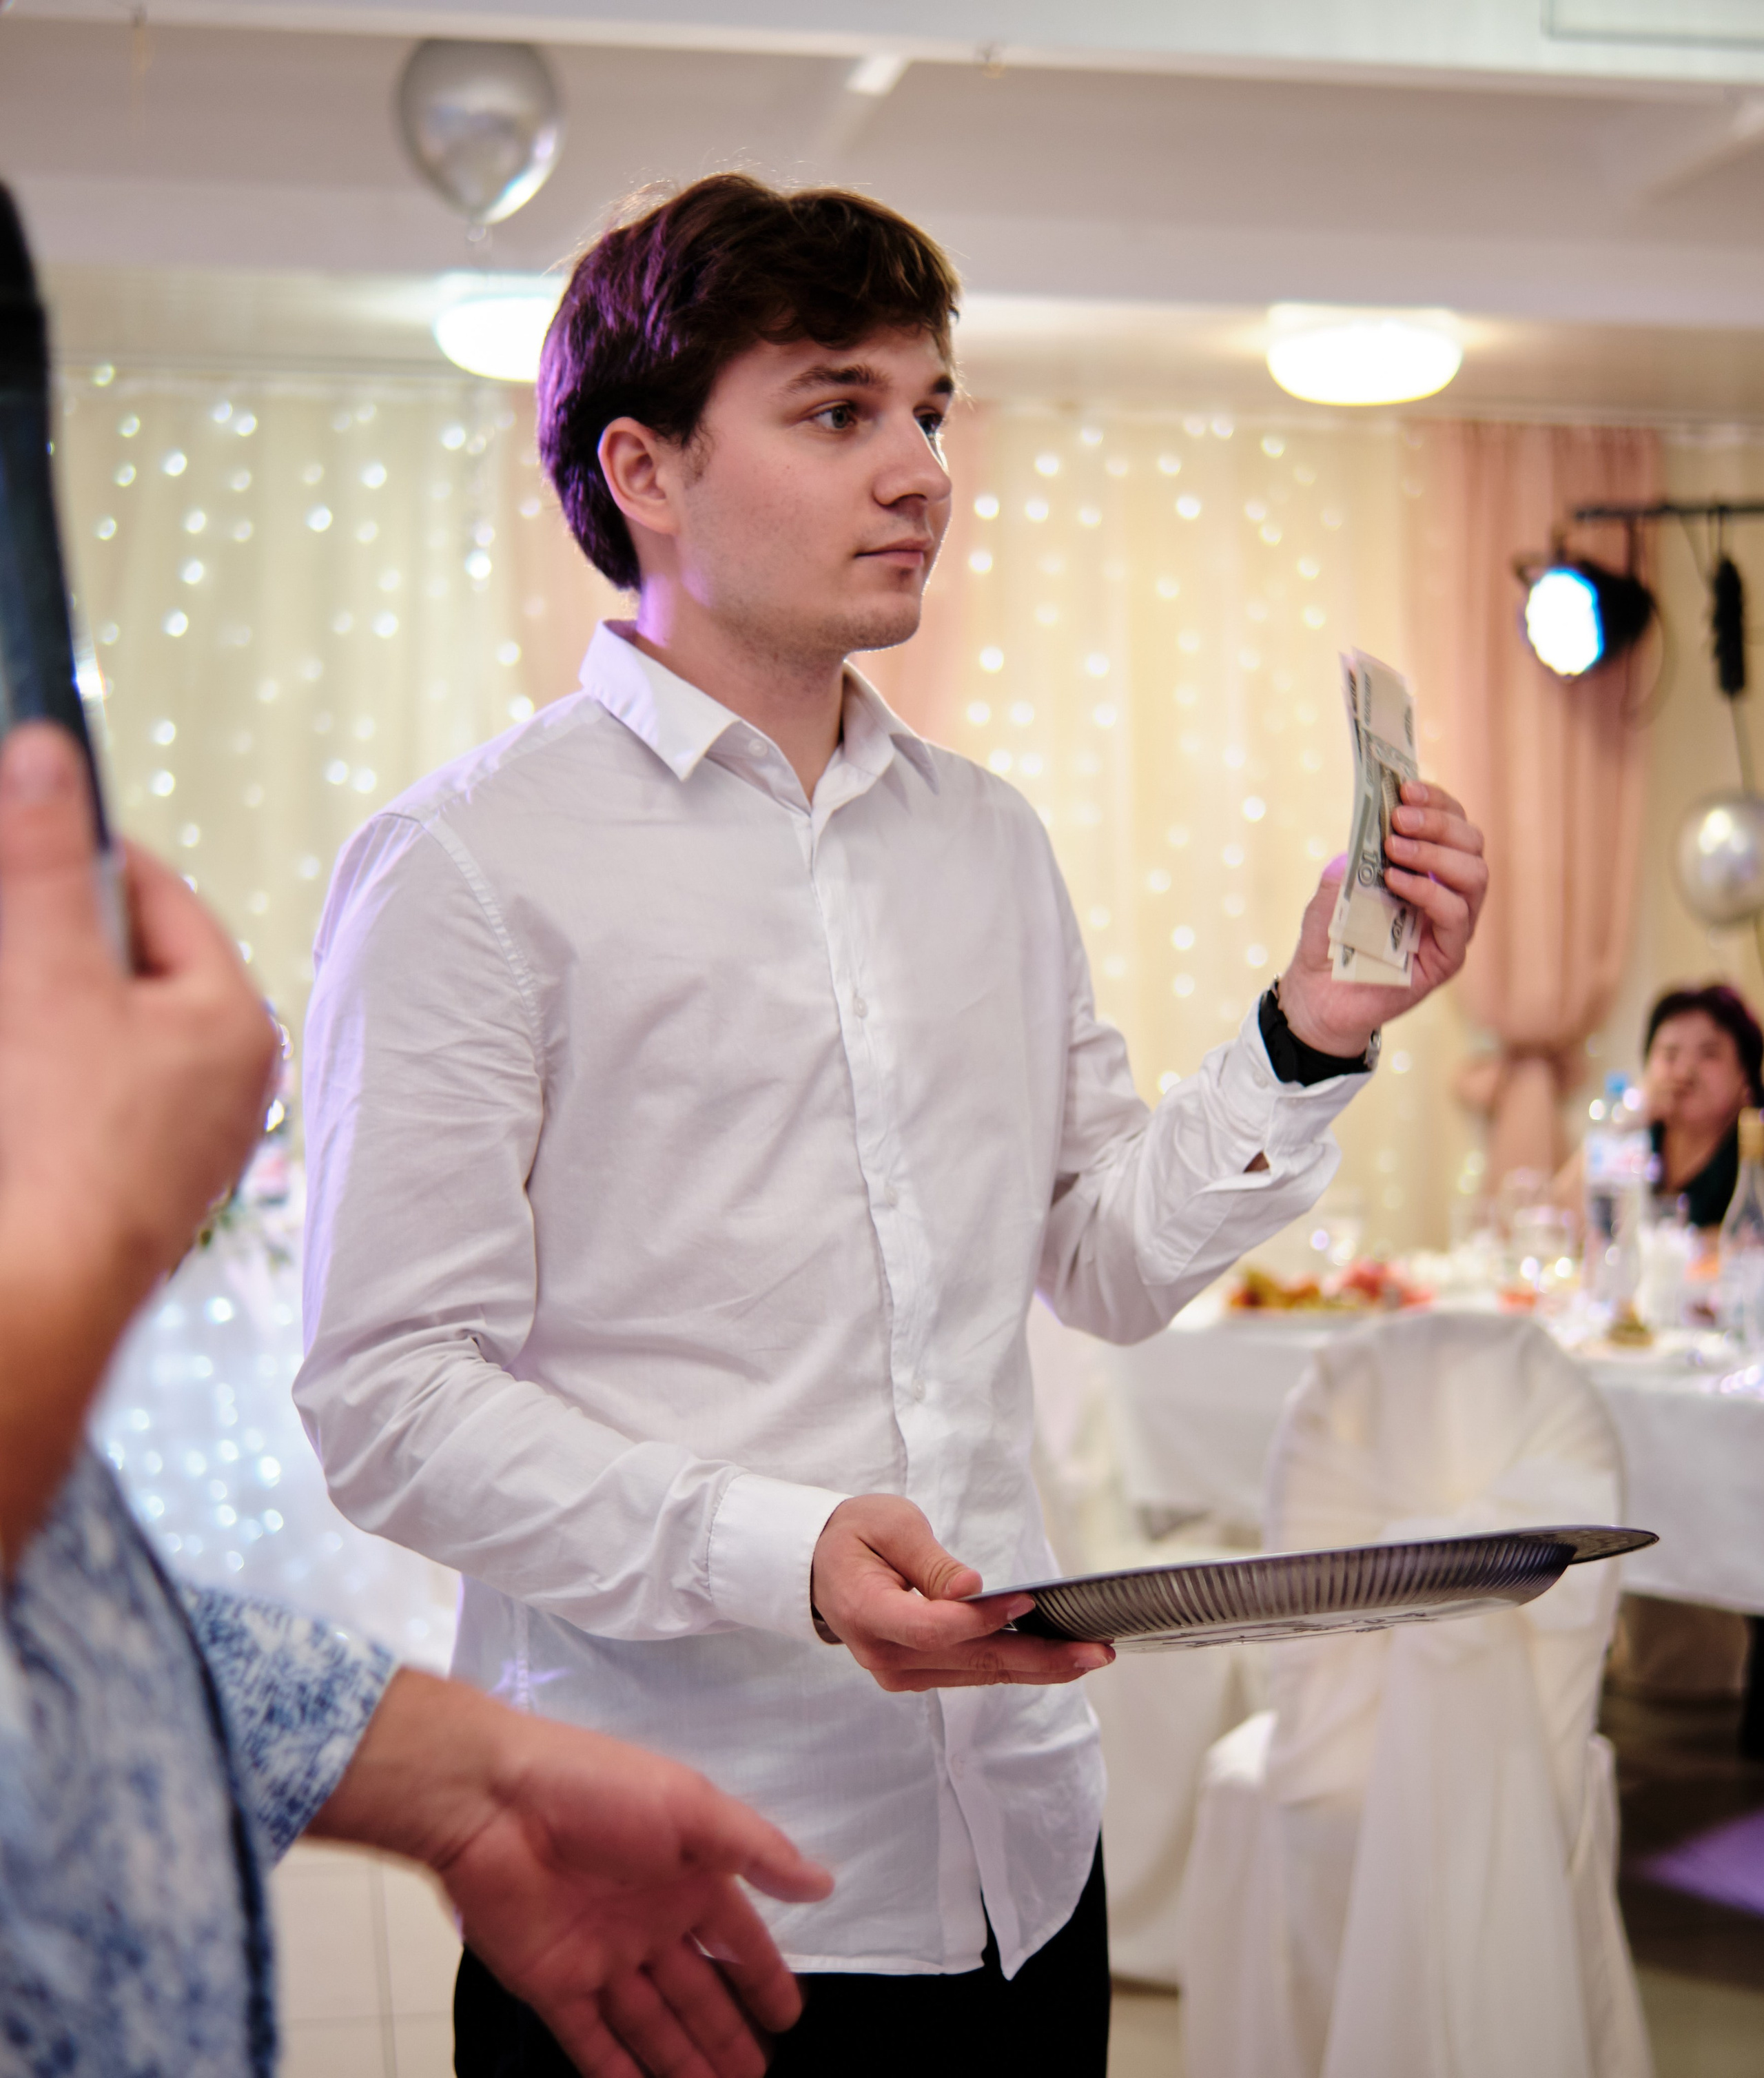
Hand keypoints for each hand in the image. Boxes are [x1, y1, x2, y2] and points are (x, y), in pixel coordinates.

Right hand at [0, 723, 276, 1558]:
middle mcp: (230, 1077)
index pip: (164, 897)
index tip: (28, 828)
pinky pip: (96, 1091)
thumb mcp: (50, 974)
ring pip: (110, 1028)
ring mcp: (188, 1133)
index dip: (86, 856)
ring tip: (20, 1001)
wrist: (49, 1283)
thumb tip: (48, 756)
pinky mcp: (140, 1177)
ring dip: (53, 1000)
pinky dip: (51, 1065)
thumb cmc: (70, 1143)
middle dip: (62, 937)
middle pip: (134, 963)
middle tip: (12, 925)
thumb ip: (44, 861)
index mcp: (236, 1020)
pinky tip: (23, 1074)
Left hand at [312, 1672, 831, 2077]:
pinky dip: (617, 2075)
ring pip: (651, 2025)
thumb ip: (757, 1851)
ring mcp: (600, 1954)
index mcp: (684, 1872)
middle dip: (727, 2034)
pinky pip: (591, 2043)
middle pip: (697, 1990)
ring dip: (683, 2063)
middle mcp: (647, 1918)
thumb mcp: (693, 1807)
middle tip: (758, 2077)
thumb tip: (821, 1882)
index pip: (736, 1936)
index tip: (789, 2016)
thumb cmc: (599, 1790)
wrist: (494, 1801)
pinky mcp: (553, 1983)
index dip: (762, 1976)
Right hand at [810, 1493, 1112, 1692]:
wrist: (822, 1565)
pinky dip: (1015, 1663)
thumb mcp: (888, 1525)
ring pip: (979, 1673)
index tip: (1030, 1597)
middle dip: (1038, 1657)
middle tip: (1095, 1651)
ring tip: (1091, 1655)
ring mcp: (901, 1673)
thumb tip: (971, 1589)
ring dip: (1038, 1665)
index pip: (934, 1627)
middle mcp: (885, 1656)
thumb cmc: (856, 1534)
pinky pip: (972, 1672)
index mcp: (867, 1613)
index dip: (983, 1619)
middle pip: (970, 1661)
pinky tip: (1054, 1656)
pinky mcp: (919, 1674)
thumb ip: (929, 1560)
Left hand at [1277, 779, 1487, 1057]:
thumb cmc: (1328, 941)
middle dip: (1439, 822)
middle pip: (1472, 844)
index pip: (1452, 826)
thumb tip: (1363, 837)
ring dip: (1436, 853)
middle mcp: (1448, 895)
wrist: (1316, 996)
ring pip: (1475, 875)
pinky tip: (1396, 882)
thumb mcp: (1330, 894)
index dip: (1437, 803)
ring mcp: (1452, 927)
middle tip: (1400, 817)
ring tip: (1396, 848)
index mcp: (1428, 871)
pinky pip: (1455, 916)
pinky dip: (1428, 892)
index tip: (1407, 788)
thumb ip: (1350, 864)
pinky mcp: (1447, 958)